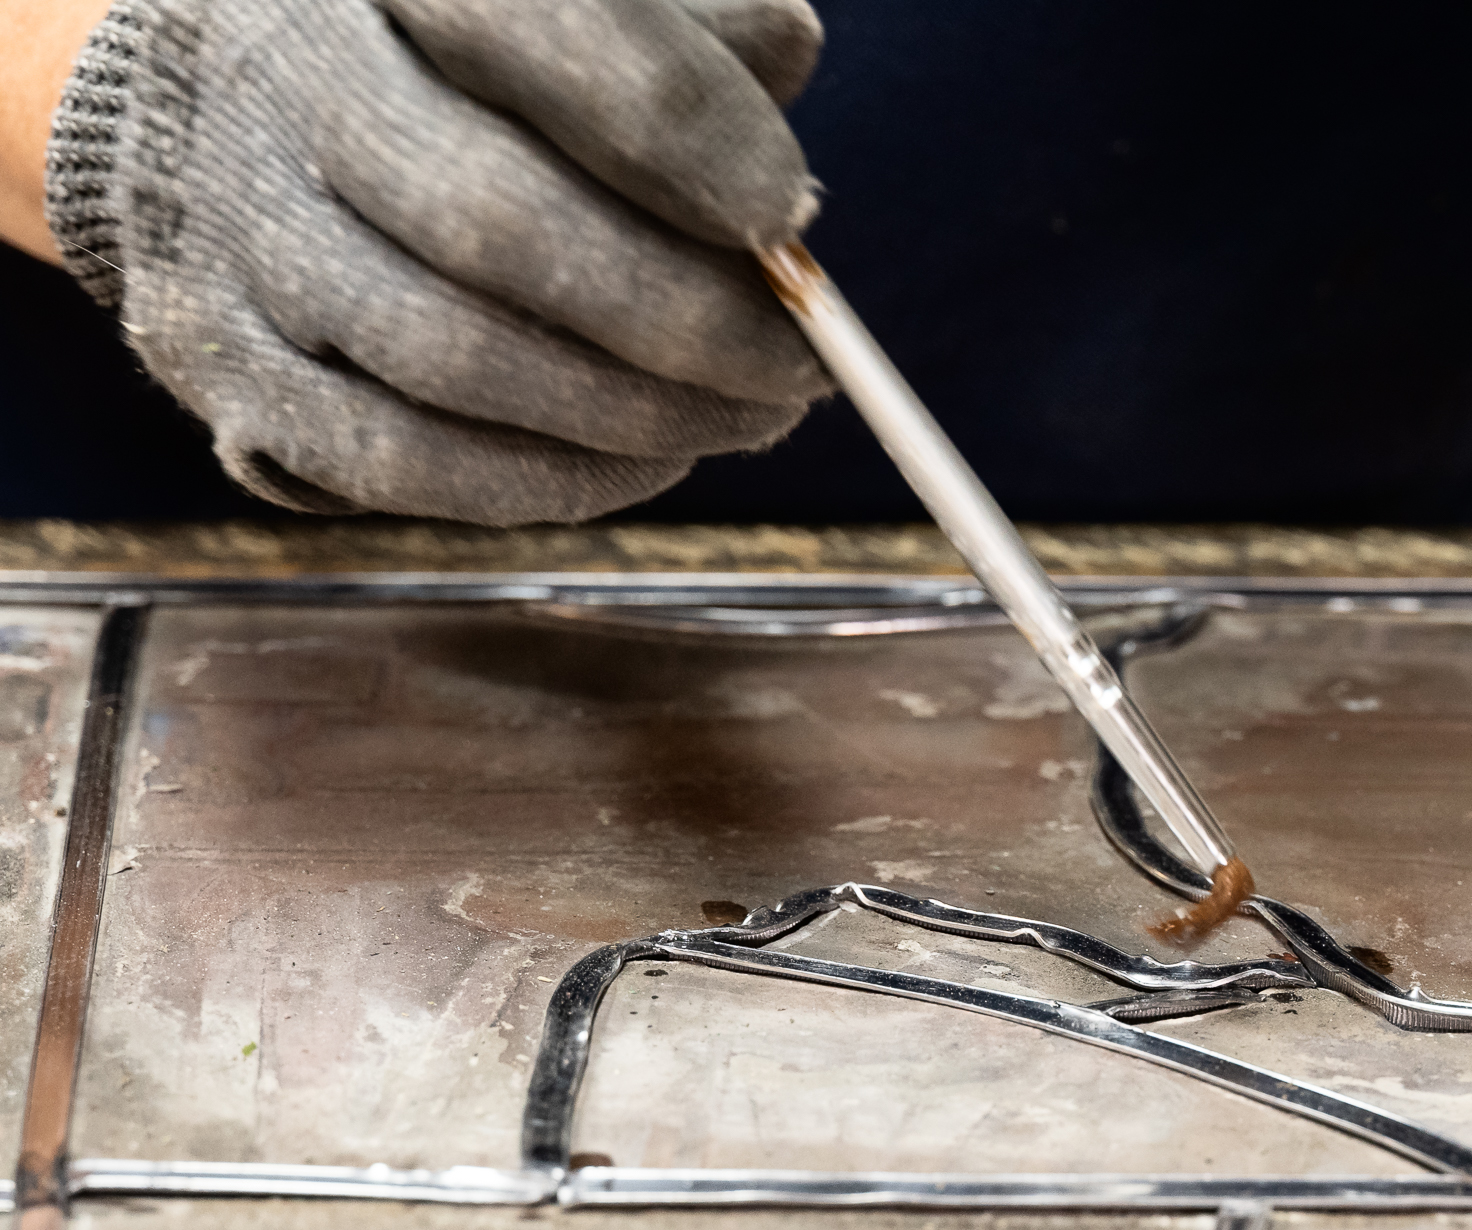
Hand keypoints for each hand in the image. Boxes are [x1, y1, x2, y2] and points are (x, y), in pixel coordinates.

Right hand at [34, 0, 831, 524]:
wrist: (214, 87)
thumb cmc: (456, 50)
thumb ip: (689, 30)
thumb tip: (784, 104)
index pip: (548, 29)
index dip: (682, 135)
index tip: (788, 217)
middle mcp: (289, 72)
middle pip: (497, 220)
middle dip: (680, 320)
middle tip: (796, 368)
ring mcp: (232, 218)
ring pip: (446, 356)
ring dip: (627, 418)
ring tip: (740, 420)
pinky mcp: (213, 350)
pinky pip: (390, 458)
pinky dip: (537, 481)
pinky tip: (634, 462)